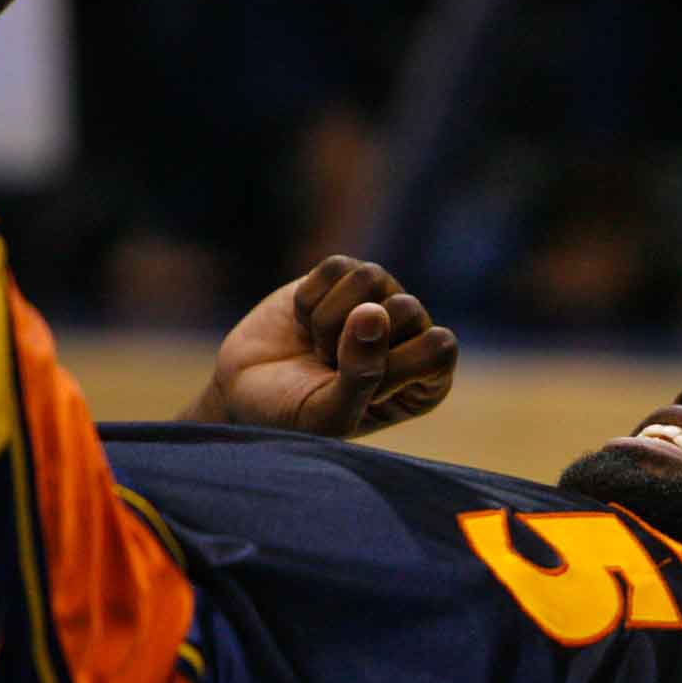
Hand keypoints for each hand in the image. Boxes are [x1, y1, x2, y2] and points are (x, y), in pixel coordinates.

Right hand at [189, 257, 457, 438]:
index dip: (391, 364)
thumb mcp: (330, 415)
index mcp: (428, 380)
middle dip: (352, 340)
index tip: (359, 387)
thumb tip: (375, 311)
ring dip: (328, 319)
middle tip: (328, 367)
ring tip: (318, 348)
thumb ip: (362, 374)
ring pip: (370, 278)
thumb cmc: (294, 414)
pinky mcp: (344, 277)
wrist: (243, 391)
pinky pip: (336, 267)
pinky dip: (309, 298)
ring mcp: (380, 300)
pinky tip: (304, 323)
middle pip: (406, 308)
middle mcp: (413, 335)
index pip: (438, 348)